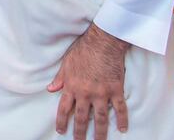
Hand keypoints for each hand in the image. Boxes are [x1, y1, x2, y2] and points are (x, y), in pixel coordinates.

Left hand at [48, 23, 128, 139]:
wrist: (103, 42)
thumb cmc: (83, 50)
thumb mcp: (66, 63)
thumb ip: (59, 78)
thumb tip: (50, 89)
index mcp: (72, 86)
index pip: (64, 109)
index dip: (61, 121)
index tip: (61, 131)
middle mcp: (85, 93)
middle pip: (82, 118)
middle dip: (79, 132)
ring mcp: (102, 93)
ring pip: (101, 118)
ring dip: (100, 132)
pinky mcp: (116, 90)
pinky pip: (120, 109)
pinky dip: (122, 120)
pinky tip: (123, 129)